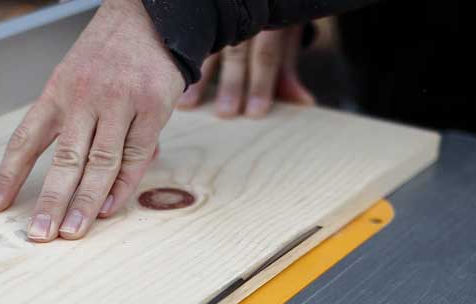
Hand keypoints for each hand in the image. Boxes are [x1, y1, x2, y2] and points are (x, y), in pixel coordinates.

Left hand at [0, 0, 184, 241]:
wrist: (151, 16)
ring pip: (99, 163)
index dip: (6, 177)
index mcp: (57, 92)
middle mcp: (84, 98)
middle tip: (39, 234)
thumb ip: (74, 125)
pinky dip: (122, 186)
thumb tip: (74, 172)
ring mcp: (120, 104)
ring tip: (71, 233)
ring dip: (84, 202)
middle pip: (63, 159)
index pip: (25, 141)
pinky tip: (107, 209)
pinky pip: (135, 156)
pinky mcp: (153, 108)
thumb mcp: (75, 78)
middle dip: (50, 201)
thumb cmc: (109, 54)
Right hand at [177, 26, 313, 118]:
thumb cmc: (271, 20)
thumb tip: (306, 103)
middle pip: (238, 54)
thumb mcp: (284, 41)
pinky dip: (181, 60)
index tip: (255, 113)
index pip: (267, 56)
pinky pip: (192, 38)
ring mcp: (222, 18)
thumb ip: (287, 73)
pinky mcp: (203, 20)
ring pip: (210, 47)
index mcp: (271, 24)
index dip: (262, 84)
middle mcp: (246, 19)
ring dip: (199, 78)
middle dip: (232, 84)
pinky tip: (169, 78)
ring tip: (188, 105)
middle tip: (225, 113)